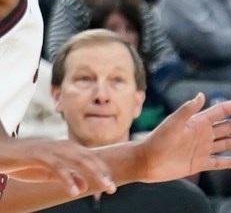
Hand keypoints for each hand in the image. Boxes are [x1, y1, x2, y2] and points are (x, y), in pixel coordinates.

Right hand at [0, 138, 114, 196]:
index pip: (91, 158)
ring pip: (79, 160)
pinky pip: (57, 167)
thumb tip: (85, 187)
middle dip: (103, 172)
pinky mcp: (39, 155)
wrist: (1, 152)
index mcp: (67, 148)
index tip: (112, 184)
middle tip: (113, 188)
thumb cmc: (25, 163)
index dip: (103, 170)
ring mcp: (52, 149)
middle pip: (89, 158)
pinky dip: (68, 179)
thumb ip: (67, 178)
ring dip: (94, 173)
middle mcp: (63, 146)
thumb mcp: (49, 174)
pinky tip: (75, 191)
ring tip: (104, 186)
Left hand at [138, 94, 230, 182]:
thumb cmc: (157, 139)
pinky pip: (218, 162)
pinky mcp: (198, 163)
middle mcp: (204, 134)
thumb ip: (187, 110)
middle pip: (230, 127)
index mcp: (199, 122)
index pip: (223, 110)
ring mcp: (202, 149)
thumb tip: (201, 95)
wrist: (145, 161)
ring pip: (228, 143)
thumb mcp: (173, 122)